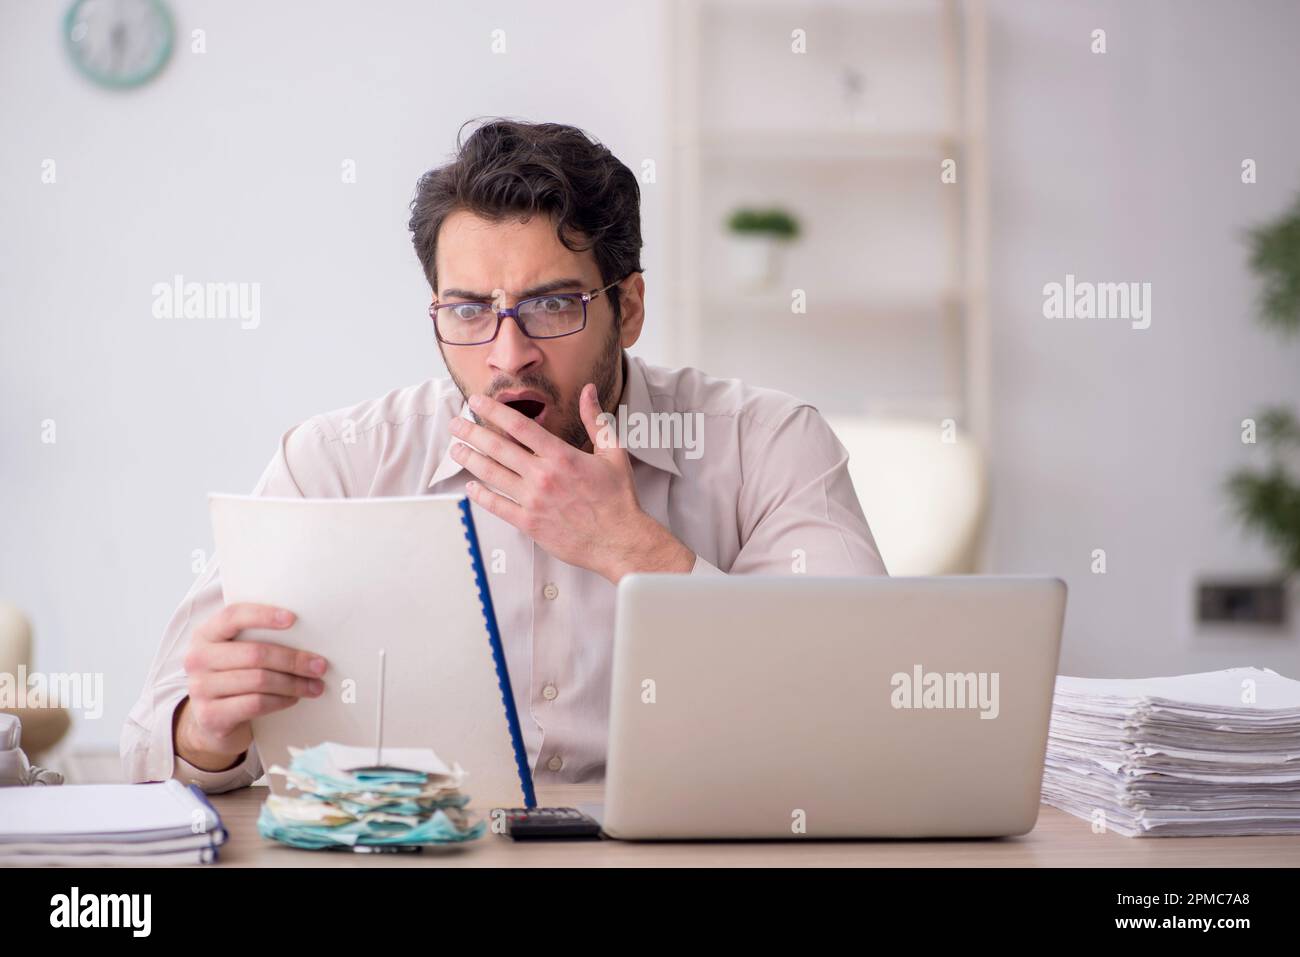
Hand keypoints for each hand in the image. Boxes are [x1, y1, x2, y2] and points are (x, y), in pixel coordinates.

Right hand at [176, 603, 327, 771]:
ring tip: (314, 685)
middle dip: (293, 660)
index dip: (263, 615)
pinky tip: (293, 699)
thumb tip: (308, 634)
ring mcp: (200, 688)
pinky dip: (281, 700)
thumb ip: (257, 638)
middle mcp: (197, 659)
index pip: (232, 616)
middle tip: (320, 665)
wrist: (211, 722)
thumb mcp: (236, 653)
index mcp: (205, 634)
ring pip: (259, 680)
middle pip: (255, 653)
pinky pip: (255, 703)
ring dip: (293, 683)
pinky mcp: (210, 716)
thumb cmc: (233, 678)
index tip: (293, 619)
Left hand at [449, 383, 695, 582]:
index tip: (477, 401)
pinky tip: (471, 487)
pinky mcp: (529, 523)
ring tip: (456, 450)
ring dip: (470, 460)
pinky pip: (497, 506)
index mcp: (561, 455)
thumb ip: (596, 420)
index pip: (519, 426)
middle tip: (455, 424)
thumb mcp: (613, 452)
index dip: (494, 410)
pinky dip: (480, 495)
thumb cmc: (618, 498)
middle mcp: (542, 476)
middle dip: (471, 432)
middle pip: (497, 448)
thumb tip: (589, 391)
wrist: (620, 540)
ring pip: (492, 475)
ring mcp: (533, 501)